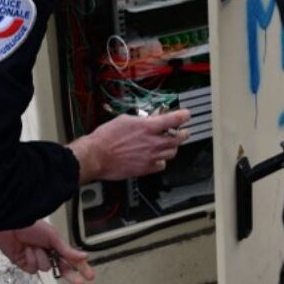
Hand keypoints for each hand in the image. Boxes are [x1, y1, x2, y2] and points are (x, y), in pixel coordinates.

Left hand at [0, 221, 95, 283]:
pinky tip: (25, 250)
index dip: (81, 267)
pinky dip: (30, 259)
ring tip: (33, 246)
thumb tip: (84, 256)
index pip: (71, 259)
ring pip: (45, 268)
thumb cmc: (32, 226)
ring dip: (40, 257)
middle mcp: (47, 253)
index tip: (90, 276)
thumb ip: (67, 250)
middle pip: (62, 269)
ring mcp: (36, 259)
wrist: (12, 226)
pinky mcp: (25, 263)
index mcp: (56, 245)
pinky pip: (33, 269)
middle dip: (71, 276)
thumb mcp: (53, 237)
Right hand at [70, 110, 190, 182]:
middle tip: (182, 132)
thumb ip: (141, 120)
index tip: (186, 114)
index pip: (174, 120)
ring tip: (168, 144)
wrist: (97, 155)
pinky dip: (161, 161)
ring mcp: (151, 157)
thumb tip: (150, 118)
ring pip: (172, 153)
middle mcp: (153, 142)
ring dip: (172, 147)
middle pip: (178, 138)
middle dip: (183, 133)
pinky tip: (156, 158)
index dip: (183, 116)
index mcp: (148, 127)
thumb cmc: (106, 138)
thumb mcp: (125, 119)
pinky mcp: (146, 168)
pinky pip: (161, 165)